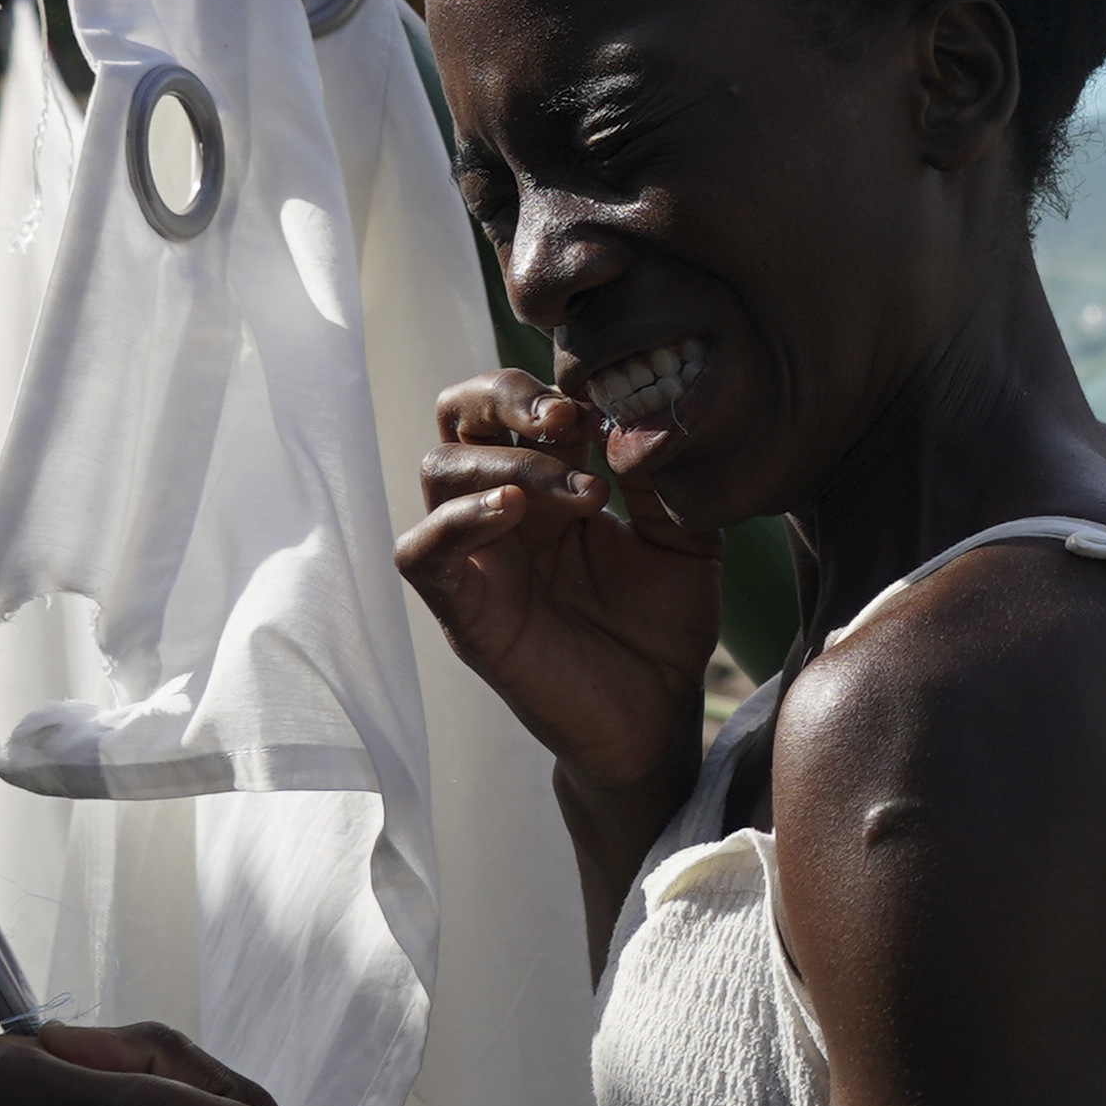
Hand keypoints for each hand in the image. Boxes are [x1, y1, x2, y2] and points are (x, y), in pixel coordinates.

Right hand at [398, 367, 719, 797]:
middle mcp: (503, 509)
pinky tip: (513, 514)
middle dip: (504, 398)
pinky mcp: (462, 610)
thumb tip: (638, 414)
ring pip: (439, 471)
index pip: (513, 403)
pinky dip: (456, 521)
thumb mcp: (682, 538)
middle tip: (568, 417)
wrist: (657, 716)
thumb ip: (658, 478)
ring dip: (505, 464)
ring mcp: (478, 557)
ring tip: (579, 494)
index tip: (606, 407)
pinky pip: (422, 552)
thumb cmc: (664, 625)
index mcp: (548, 481)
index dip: (548, 390)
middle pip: (457, 417)